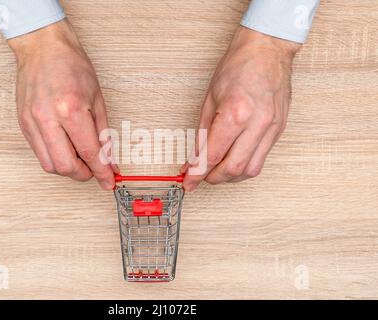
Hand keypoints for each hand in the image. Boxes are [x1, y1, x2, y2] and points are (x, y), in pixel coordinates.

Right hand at [9, 20, 115, 189]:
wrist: (42, 47)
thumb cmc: (71, 66)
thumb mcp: (97, 98)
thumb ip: (103, 134)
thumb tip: (109, 160)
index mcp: (71, 109)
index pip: (89, 153)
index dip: (101, 172)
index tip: (108, 182)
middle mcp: (48, 118)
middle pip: (65, 167)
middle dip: (83, 175)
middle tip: (94, 169)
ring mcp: (32, 122)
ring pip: (49, 165)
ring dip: (67, 168)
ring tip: (79, 157)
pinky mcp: (23, 124)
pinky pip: (39, 153)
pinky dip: (54, 157)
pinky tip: (65, 147)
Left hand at [183, 26, 300, 190]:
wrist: (267, 50)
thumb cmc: (238, 67)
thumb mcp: (210, 99)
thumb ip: (202, 133)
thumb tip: (194, 158)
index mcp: (235, 113)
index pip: (212, 155)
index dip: (197, 173)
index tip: (188, 181)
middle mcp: (257, 124)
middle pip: (233, 169)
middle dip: (213, 179)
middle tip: (201, 176)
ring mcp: (272, 128)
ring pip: (251, 170)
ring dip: (231, 176)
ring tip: (218, 170)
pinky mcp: (280, 129)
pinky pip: (262, 158)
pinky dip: (246, 165)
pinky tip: (234, 159)